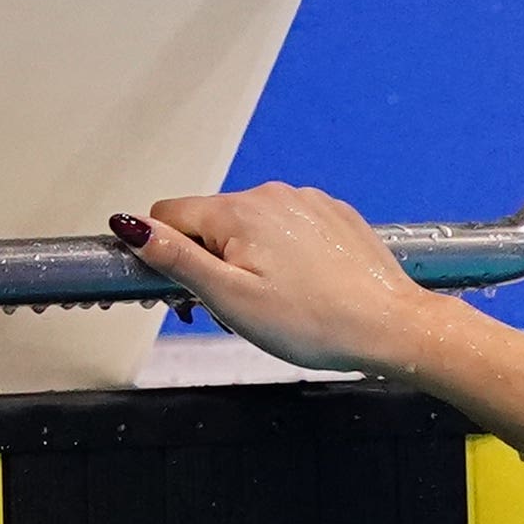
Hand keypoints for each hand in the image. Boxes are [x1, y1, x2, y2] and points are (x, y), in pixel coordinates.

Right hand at [113, 184, 450, 376]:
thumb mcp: (230, 298)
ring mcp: (309, 203)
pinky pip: (291, 231)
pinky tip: (308, 290)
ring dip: (250, 261)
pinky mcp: (336, 217)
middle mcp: (272, 195)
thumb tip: (129, 227)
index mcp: (238, 211)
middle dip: (212, 263)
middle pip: (212, 223)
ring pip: (253, 228)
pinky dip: (287, 257)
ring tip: (279, 305)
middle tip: (237, 311)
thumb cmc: (315, 323)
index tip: (187, 294)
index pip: (169, 216)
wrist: (393, 328)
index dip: (167, 257)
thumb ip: (176, 258)